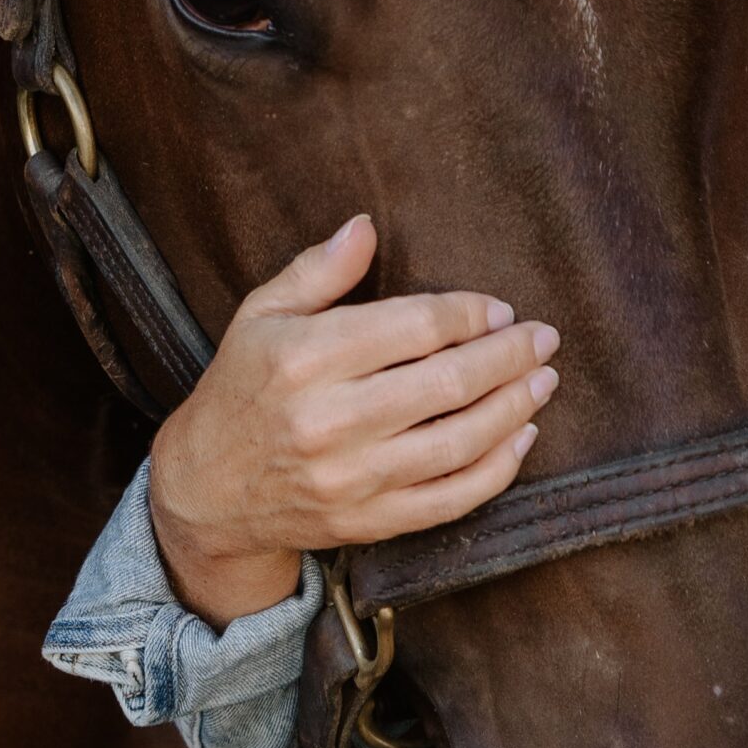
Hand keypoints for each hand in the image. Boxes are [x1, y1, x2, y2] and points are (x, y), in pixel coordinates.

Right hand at [147, 214, 557, 625]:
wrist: (202, 491)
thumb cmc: (241, 387)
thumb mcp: (261, 315)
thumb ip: (318, 270)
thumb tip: (366, 225)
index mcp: (306, 358)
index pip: (416, 327)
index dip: (470, 315)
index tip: (500, 310)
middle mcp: (330, 421)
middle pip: (448, 384)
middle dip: (510, 357)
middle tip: (544, 338)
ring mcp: (350, 479)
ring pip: (459, 443)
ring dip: (515, 408)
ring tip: (544, 380)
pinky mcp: (366, 523)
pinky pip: (450, 500)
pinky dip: (497, 469)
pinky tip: (522, 437)